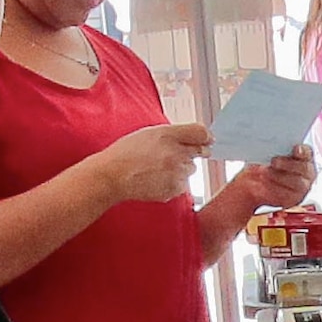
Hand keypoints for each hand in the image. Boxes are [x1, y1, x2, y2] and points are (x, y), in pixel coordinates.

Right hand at [85, 122, 214, 209]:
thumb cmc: (127, 154)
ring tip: (159, 169)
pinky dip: (174, 183)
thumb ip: (173, 134)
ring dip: (181, 169)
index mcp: (169, 135)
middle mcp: (176, 153)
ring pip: (191, 170)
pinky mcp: (175, 189)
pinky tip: (157, 179)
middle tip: (175, 156)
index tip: (207, 140)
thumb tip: (193, 137)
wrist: (114, 176)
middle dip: (192, 153)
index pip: (201, 133)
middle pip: (200, 152)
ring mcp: (177, 172)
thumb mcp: (149, 133)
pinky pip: (183, 185)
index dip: (206, 137)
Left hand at [212, 148, 316, 224]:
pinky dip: (273, 189)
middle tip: (273, 161)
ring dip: (278, 177)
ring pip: (296, 182)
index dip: (302, 151)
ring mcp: (303, 187)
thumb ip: (274, 149)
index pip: (307, 153)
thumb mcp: (270, 153)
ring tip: (263, 173)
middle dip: (288, 164)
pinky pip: (286, 195)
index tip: (295, 149)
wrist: (256, 182)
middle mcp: (307, 172)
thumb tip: (269, 146)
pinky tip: (263, 184)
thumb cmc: (266, 164)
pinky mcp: (294, 199)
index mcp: (304, 157)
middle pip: (303, 168)